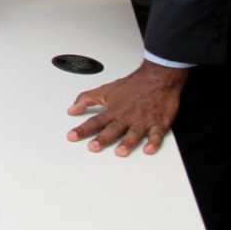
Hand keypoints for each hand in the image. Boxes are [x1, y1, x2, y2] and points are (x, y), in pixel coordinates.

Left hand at [66, 60, 188, 155]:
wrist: (156, 77)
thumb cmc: (132, 85)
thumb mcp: (104, 90)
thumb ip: (86, 99)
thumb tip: (72, 109)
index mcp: (113, 110)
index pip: (94, 121)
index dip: (82, 129)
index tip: (72, 136)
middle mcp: (126, 116)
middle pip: (112, 129)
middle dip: (102, 138)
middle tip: (93, 147)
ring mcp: (142, 120)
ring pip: (133, 133)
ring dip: (127, 142)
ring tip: (120, 152)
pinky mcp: (158, 123)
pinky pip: (156, 134)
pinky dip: (153, 142)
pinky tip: (149, 149)